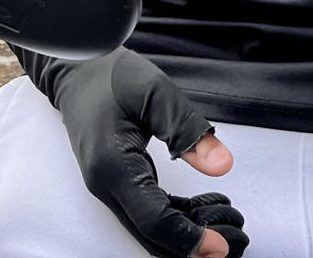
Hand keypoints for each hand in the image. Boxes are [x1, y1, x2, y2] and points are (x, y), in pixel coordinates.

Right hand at [33, 48, 246, 256]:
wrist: (77, 73)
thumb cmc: (112, 76)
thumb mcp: (156, 92)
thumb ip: (188, 129)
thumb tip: (221, 165)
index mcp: (113, 165)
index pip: (153, 220)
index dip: (188, 238)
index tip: (221, 246)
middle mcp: (106, 186)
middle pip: (151, 237)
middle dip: (193, 245)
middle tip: (235, 237)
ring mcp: (109, 188)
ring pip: (150, 231)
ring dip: (187, 234)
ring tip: (228, 220)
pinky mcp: (117, 185)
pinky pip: (147, 214)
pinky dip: (177, 219)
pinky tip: (206, 207)